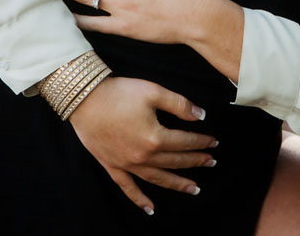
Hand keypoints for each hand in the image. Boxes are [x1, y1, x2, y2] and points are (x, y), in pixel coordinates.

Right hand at [68, 75, 217, 213]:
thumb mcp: (153, 91)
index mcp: (155, 137)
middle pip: (175, 161)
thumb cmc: (119, 93)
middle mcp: (143, 156)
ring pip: (158, 179)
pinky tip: (151, 209)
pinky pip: (128, 187)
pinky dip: (139, 199)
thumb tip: (200, 115)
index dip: (202, 142)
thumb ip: (179, 104)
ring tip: (195, 188)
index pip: (185, 142)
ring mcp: (127, 164)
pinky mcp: (112, 166)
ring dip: (177, 184)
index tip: (214, 142)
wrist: (84, 98)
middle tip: (211, 162)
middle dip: (195, 161)